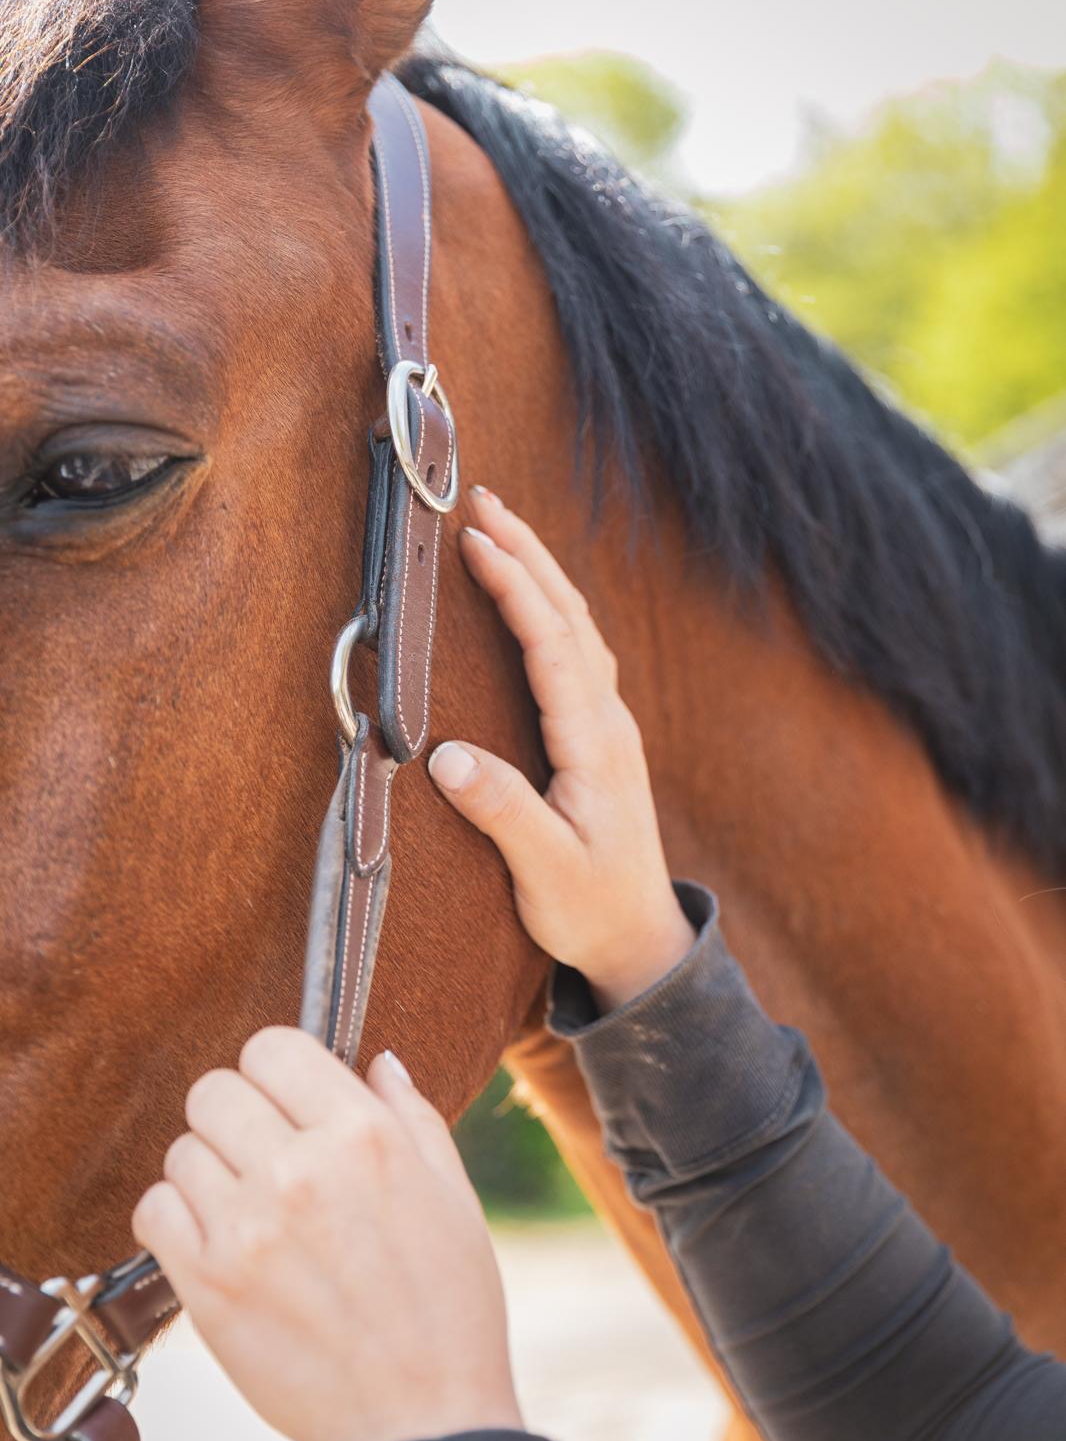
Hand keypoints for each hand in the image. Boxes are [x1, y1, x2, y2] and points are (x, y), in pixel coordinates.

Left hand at [132, 1030, 521, 1440]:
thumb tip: (377, 1059)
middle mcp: (300, 1170)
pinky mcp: (208, 1285)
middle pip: (214, 1090)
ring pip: (182, 1149)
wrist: (417, 1424)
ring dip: (209, 1168)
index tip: (286, 1096)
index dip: (276, 1067)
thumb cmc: (447, 1310)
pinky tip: (216, 1237)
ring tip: (247, 1205)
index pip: (273, 1047)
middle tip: (262, 1150)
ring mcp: (248, 1228)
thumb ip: (411, 1114)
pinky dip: (176, 1216)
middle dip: (237, 1113)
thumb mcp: (454, 1195)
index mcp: (364, 1136)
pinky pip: (155, 1210)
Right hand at [428, 488, 694, 1009]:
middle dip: (528, 553)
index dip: (516, 589)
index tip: (476, 541)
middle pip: (571, 618)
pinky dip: (550, 609)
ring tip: (499, 529)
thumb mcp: (544, 870)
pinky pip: (578, 652)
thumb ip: (502, 811)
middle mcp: (608, 724)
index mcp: (594, 746)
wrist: (641, 939)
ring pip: (578, 628)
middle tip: (483, 501)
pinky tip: (531, 599)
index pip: (554, 647)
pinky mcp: (600, 738)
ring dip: (540, 573)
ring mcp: (609, 728)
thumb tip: (445, 756)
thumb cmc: (591, 908)